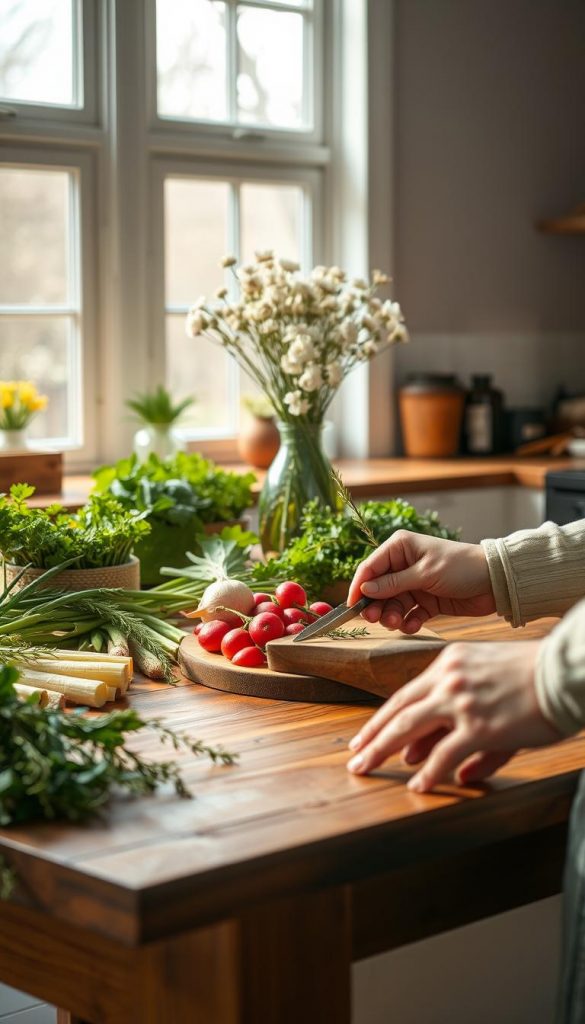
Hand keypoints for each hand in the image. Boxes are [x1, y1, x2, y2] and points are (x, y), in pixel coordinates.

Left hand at [346, 640, 561, 790]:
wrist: (563, 671)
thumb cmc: (535, 674)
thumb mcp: (493, 683)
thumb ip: (469, 718)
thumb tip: (460, 772)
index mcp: (450, 662)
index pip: (407, 693)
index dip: (383, 717)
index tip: (366, 734)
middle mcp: (448, 678)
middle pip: (398, 711)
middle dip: (372, 736)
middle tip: (354, 757)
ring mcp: (461, 702)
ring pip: (408, 729)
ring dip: (383, 751)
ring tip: (366, 769)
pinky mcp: (479, 726)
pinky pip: (444, 755)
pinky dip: (428, 773)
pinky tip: (418, 786)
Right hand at [347, 531, 495, 633]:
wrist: (496, 581)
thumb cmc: (461, 567)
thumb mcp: (425, 573)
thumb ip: (394, 583)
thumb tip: (364, 590)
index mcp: (400, 548)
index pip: (370, 568)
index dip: (358, 587)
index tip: (351, 606)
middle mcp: (404, 565)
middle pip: (378, 590)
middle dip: (376, 606)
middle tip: (376, 619)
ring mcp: (415, 584)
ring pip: (392, 604)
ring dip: (392, 616)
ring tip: (397, 623)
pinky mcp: (426, 602)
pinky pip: (408, 614)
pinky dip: (408, 621)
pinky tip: (414, 625)